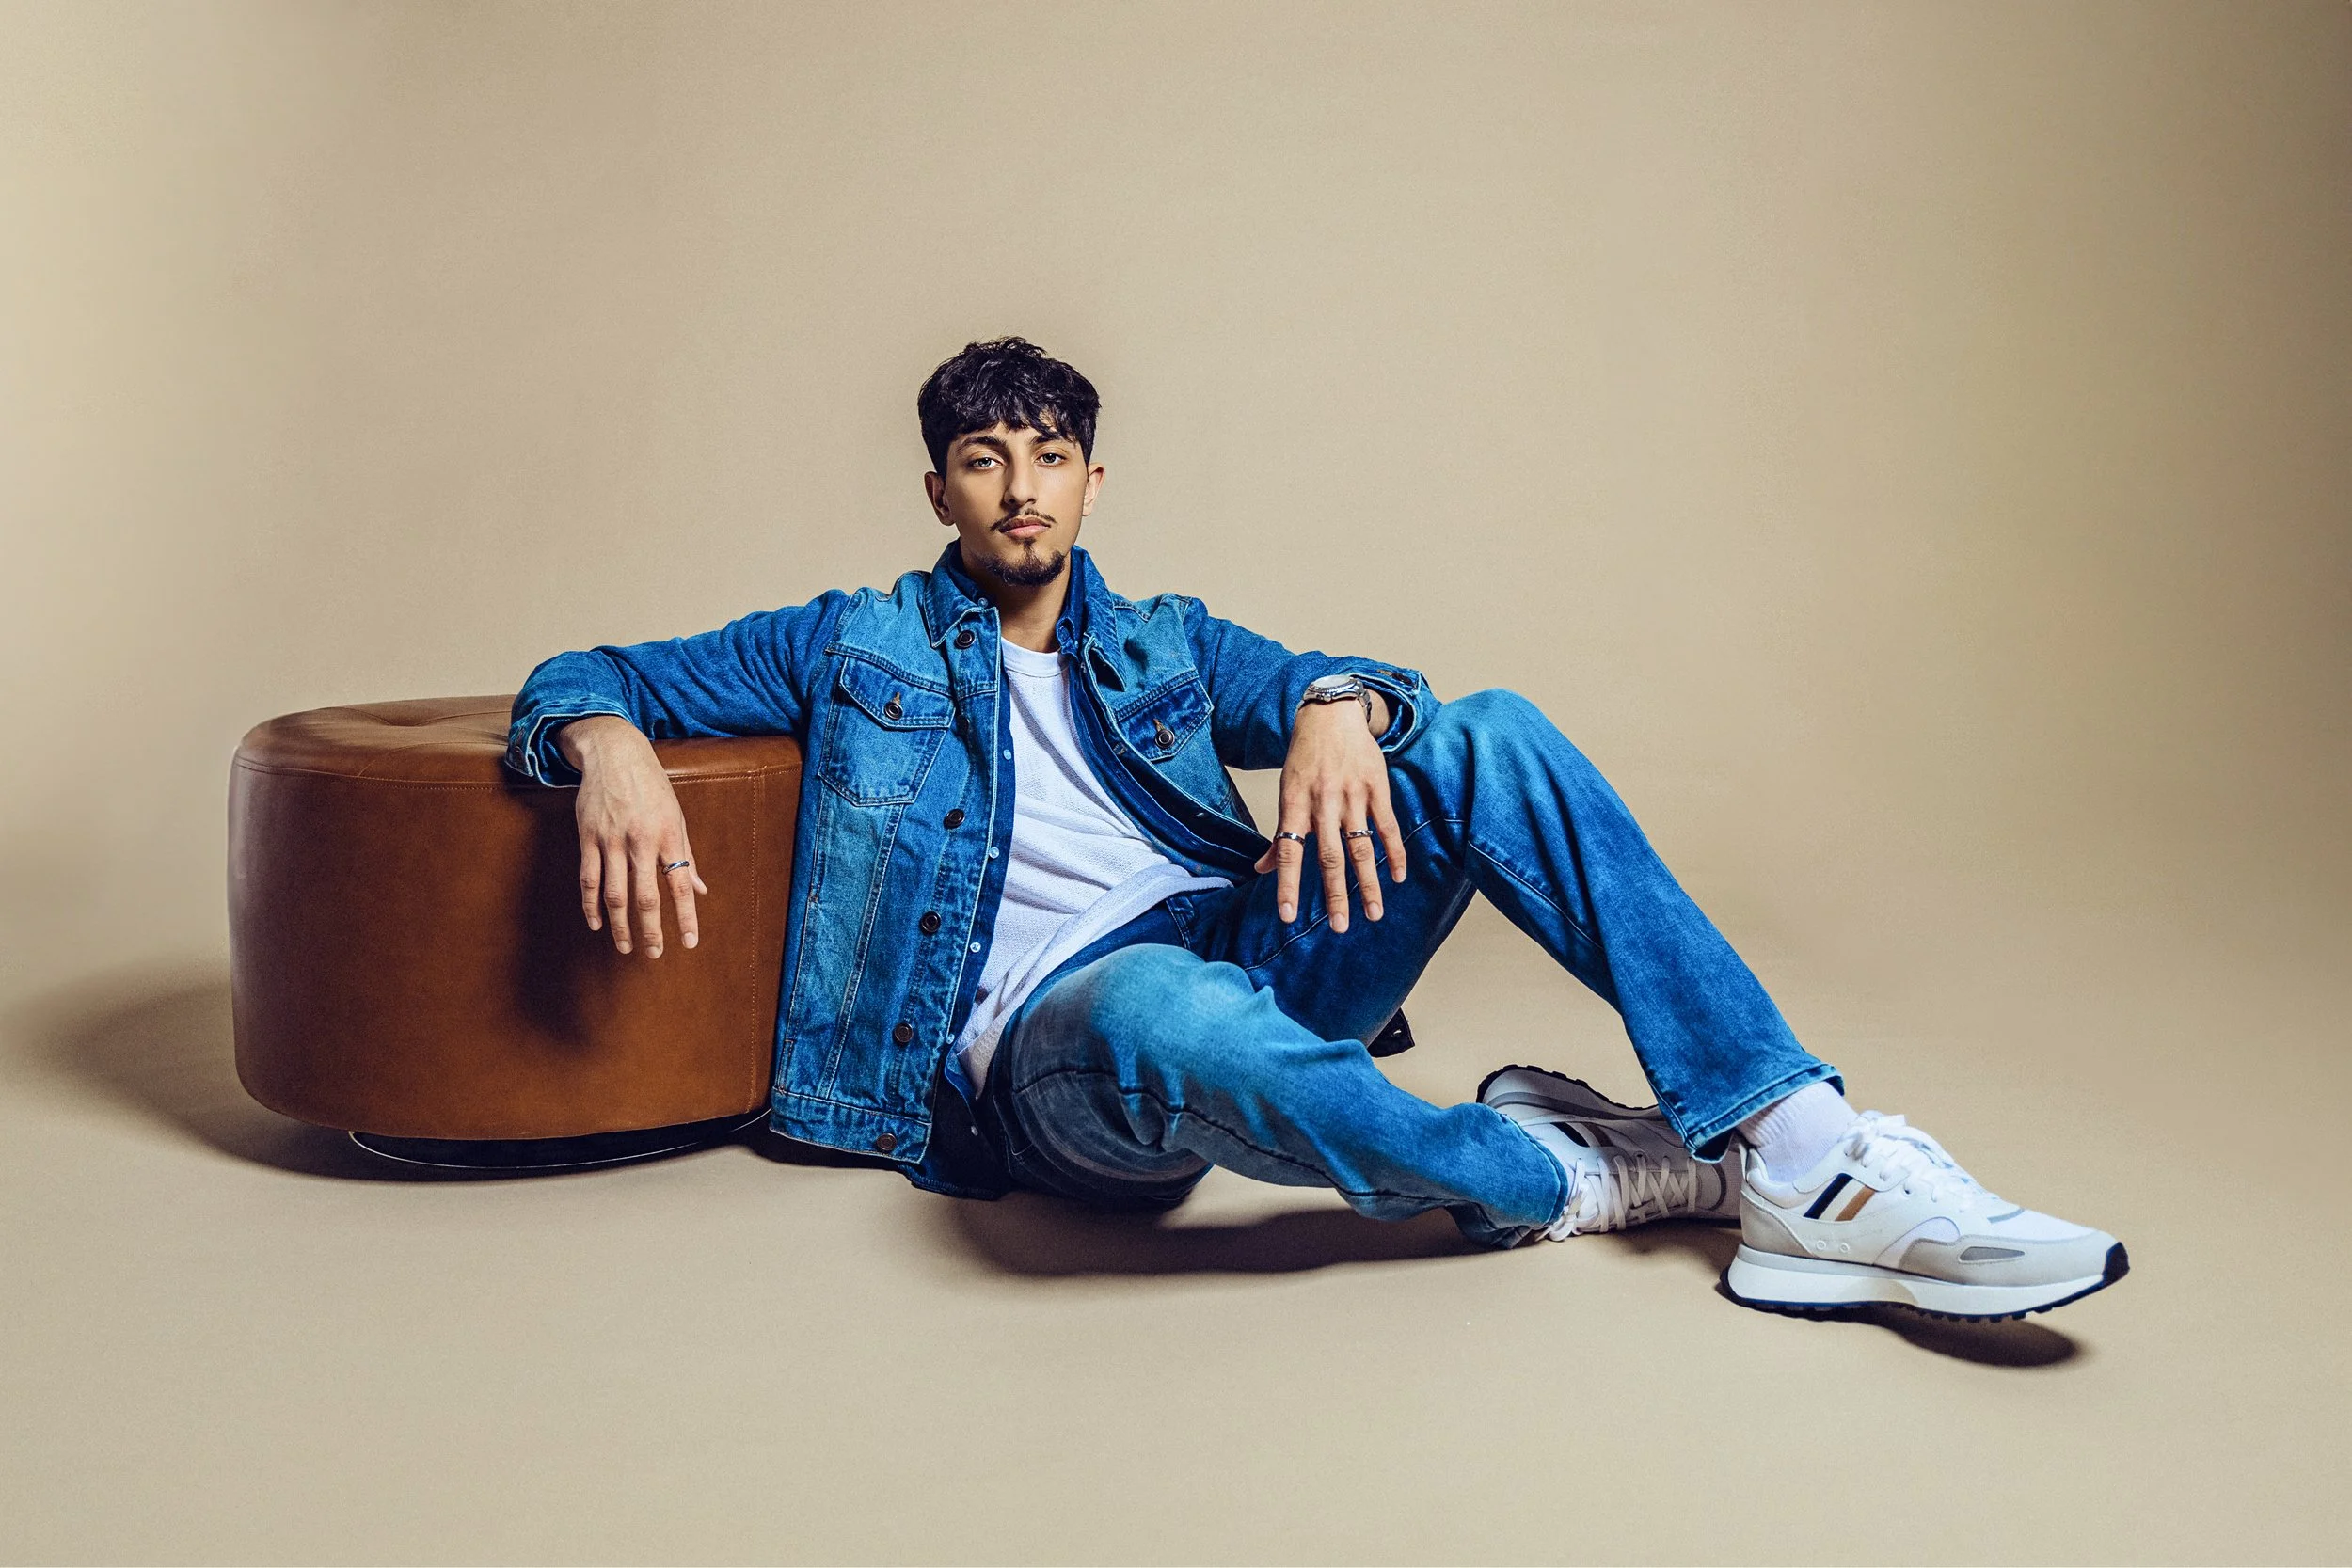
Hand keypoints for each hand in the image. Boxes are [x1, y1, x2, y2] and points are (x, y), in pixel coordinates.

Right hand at [558, 716, 708, 957]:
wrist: (615, 754)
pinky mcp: (588, 838)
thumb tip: (701, 889)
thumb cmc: (652, 788)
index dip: (686, 917)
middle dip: (651, 930)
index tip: (689, 943)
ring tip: (626, 946)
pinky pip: (589, 879)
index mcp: (669, 836)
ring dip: (619, 926)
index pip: (681, 885)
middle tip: (653, 954)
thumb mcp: (677, 817)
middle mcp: (640, 841)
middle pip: (645, 897)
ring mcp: (611, 840)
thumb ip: (687, 856)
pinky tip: (597, 923)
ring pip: (614, 894)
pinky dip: (591, 905)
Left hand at [1251, 696, 1407, 931]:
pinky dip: (1394, 853)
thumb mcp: (1286, 789)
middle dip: (1335, 894)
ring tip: (1374, 913)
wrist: (1331, 714)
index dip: (1288, 884)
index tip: (1289, 916)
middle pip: (1328, 857)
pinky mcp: (1377, 788)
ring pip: (1360, 847)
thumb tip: (1261, 869)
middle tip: (1339, 927)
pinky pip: (1387, 827)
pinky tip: (1397, 877)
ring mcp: (1352, 796)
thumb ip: (1281, 831)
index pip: (1288, 851)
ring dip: (1368, 884)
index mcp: (1294, 803)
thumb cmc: (1305, 757)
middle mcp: (1322, 802)